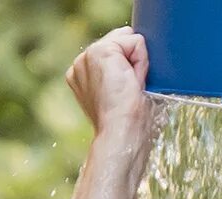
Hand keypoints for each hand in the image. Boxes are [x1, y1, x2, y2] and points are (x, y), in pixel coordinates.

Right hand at [66, 27, 154, 148]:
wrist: (120, 134)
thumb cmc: (127, 124)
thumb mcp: (122, 94)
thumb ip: (121, 70)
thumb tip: (136, 42)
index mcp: (81, 76)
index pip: (113, 53)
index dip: (127, 69)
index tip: (124, 94)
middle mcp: (80, 63)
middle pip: (120, 42)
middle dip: (131, 63)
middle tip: (128, 92)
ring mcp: (88, 56)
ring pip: (128, 41)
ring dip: (136, 64)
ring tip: (129, 88)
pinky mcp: (101, 51)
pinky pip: (135, 41)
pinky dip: (141, 60)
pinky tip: (131, 81)